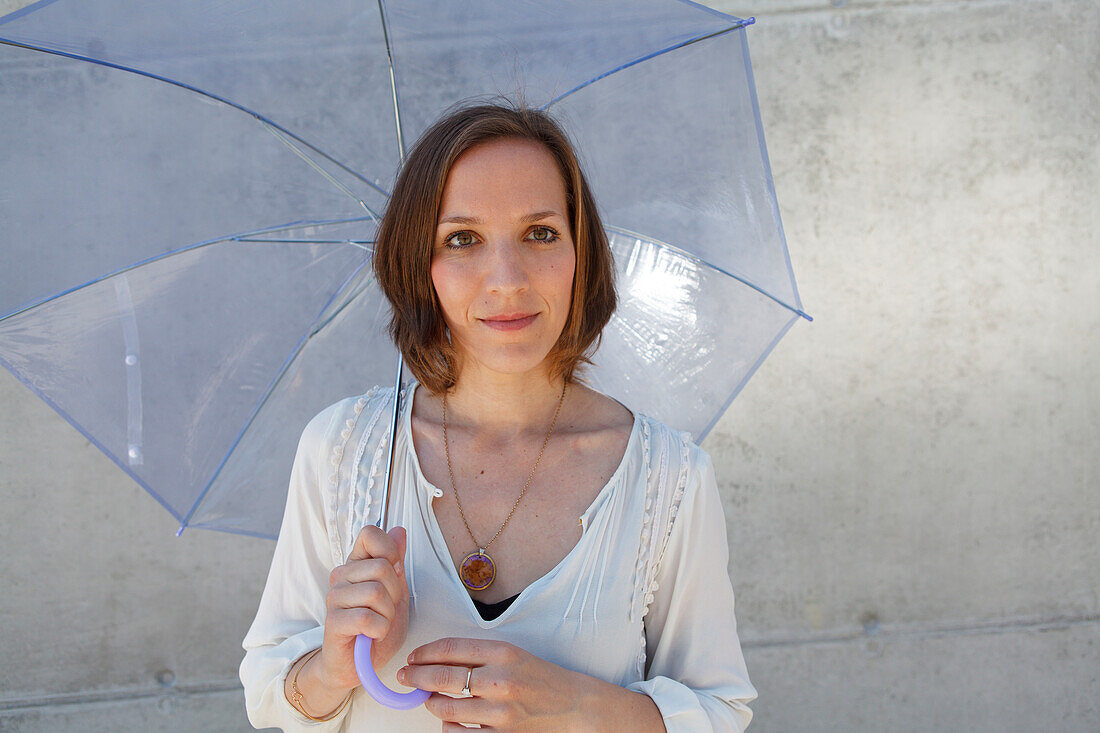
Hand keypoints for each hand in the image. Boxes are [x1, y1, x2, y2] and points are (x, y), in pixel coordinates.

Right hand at [316, 525, 409, 690]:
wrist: (359, 665)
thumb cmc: (377, 627)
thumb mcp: (396, 592)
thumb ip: (397, 561)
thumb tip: (399, 530)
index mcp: (356, 563)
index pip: (370, 534)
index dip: (390, 551)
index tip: (394, 575)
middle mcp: (341, 575)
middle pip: (382, 566)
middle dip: (394, 593)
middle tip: (385, 610)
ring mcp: (334, 597)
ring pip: (376, 592)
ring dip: (388, 614)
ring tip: (379, 624)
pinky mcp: (333, 622)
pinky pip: (367, 618)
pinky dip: (379, 630)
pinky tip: (371, 635)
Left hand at [397, 637, 587, 731]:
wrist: (574, 707)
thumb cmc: (541, 679)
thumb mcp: (513, 656)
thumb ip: (478, 657)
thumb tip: (434, 663)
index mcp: (504, 653)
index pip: (451, 649)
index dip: (425, 653)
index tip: (413, 657)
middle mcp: (501, 681)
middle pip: (442, 677)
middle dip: (416, 677)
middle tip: (406, 677)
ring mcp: (501, 713)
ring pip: (445, 708)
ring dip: (430, 703)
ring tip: (429, 699)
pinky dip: (447, 727)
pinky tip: (449, 720)